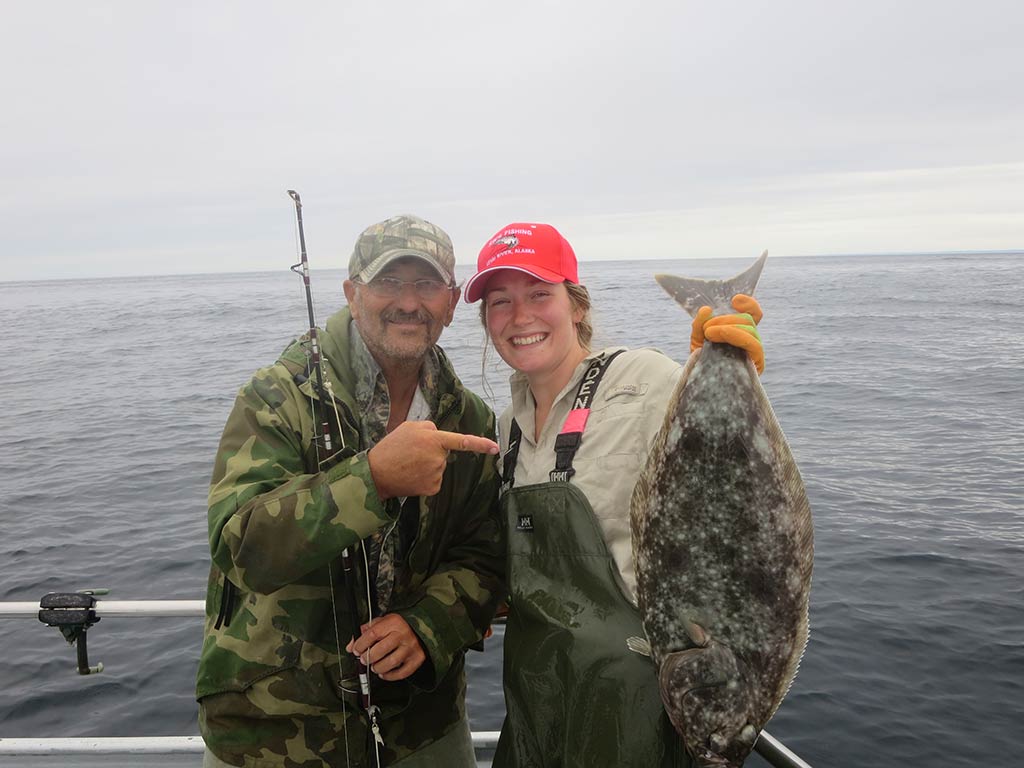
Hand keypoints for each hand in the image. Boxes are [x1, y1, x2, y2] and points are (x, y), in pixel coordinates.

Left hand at [346, 614, 425, 681]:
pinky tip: (384, 673)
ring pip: (391, 662)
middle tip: (364, 659)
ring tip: (374, 666)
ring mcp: (411, 648)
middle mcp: (403, 635)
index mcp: (393, 623)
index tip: (356, 649)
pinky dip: (390, 676)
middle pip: (381, 649)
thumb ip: (365, 631)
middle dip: (368, 657)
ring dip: (378, 668)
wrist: (421, 629)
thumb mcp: (382, 622)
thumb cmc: (399, 626)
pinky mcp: (417, 659)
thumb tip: (351, 646)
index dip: (361, 644)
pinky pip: (401, 672)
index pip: (373, 634)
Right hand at [368, 421, 498, 498]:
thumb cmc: (391, 447)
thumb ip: (429, 427)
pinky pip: (435, 480)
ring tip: (408, 464)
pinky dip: (425, 478)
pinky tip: (412, 476)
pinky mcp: (433, 488)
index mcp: (433, 439)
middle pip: (443, 453)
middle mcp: (438, 458)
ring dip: (427, 465)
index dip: (480, 444)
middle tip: (411, 453)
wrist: (376, 474)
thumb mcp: (408, 427)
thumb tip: (442, 436)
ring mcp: (437, 474)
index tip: (495, 448)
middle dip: (431, 452)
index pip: (462, 441)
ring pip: (438, 467)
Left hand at [690, 294, 764, 373]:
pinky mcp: (757, 365)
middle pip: (748, 320)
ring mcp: (755, 352)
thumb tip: (706, 309)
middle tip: (707, 328)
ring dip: (728, 327)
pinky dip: (737, 336)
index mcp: (741, 331)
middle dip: (726, 319)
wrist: (699, 383)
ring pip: (750, 330)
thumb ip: (699, 323)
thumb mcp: (697, 339)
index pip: (754, 314)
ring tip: (709, 333)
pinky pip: (753, 345)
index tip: (734, 300)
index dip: (749, 304)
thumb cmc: (702, 360)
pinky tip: (720, 335)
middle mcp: (750, 340)